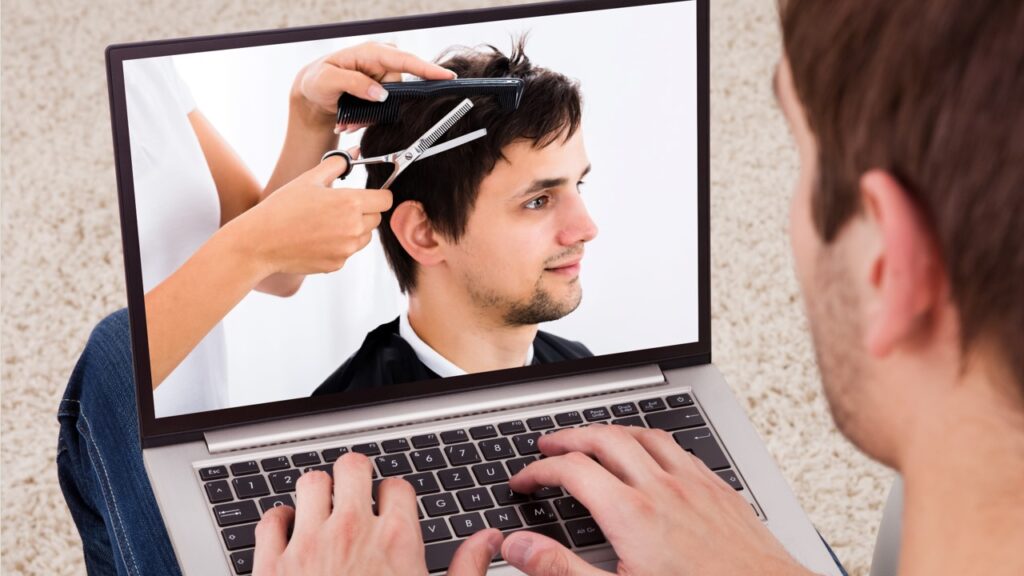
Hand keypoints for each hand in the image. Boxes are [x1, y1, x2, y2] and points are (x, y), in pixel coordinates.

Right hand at [230, 149, 390, 276]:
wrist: (260, 242)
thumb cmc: (282, 208)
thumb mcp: (309, 179)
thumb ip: (337, 164)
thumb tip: (355, 151)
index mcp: (349, 203)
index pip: (385, 199)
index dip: (378, 195)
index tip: (368, 194)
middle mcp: (353, 228)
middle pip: (376, 218)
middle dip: (364, 211)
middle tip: (339, 207)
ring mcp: (346, 249)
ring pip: (365, 237)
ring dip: (355, 229)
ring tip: (326, 223)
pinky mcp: (337, 264)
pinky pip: (348, 252)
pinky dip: (339, 245)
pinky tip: (317, 238)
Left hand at [253, 452, 502, 575]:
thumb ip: (467, 569)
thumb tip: (488, 540)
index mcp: (395, 541)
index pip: (397, 486)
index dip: (395, 495)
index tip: (391, 508)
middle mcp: (350, 533)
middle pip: (352, 467)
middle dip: (356, 476)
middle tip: (356, 492)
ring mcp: (306, 546)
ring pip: (309, 483)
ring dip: (316, 492)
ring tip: (322, 508)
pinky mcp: (270, 565)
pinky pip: (269, 519)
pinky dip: (278, 520)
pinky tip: (289, 531)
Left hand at [291, 41, 457, 130]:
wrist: (312, 91)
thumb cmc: (318, 79)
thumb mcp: (328, 80)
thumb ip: (354, 83)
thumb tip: (379, 93)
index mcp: (371, 52)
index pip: (405, 60)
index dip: (428, 69)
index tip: (447, 77)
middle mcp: (382, 62)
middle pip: (399, 89)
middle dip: (381, 109)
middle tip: (356, 121)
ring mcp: (383, 77)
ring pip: (392, 103)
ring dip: (371, 116)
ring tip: (348, 120)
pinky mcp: (382, 91)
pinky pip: (385, 109)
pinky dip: (369, 118)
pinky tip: (352, 119)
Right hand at [502, 425, 814, 575]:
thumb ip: (561, 568)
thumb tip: (519, 546)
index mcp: (631, 515)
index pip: (571, 470)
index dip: (537, 471)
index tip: (523, 482)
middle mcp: (662, 489)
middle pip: (604, 439)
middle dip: (568, 437)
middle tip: (548, 445)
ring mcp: (694, 484)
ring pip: (644, 435)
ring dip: (610, 431)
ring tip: (592, 439)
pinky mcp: (719, 489)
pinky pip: (679, 448)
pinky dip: (651, 442)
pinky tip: (651, 455)